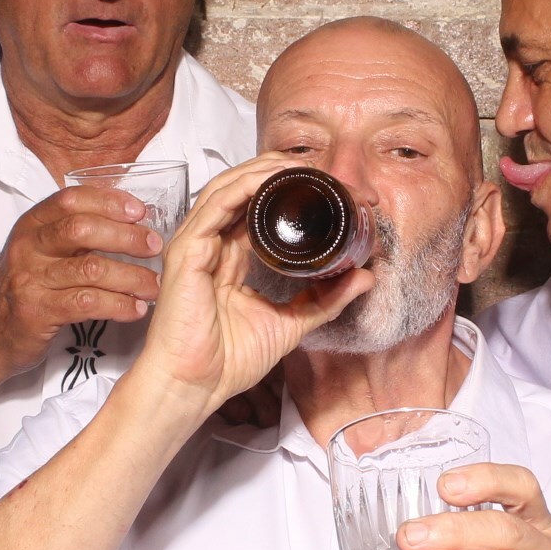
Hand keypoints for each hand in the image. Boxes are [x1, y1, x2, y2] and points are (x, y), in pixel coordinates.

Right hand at [0, 187, 168, 411]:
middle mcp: (28, 247)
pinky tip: (135, 309)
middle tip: (154, 247)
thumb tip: (128, 221)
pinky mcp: (37, 312)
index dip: (109, 201)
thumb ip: (73, 236)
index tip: (140, 211)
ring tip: (154, 285)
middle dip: (126, 237)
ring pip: (91, 269)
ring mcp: (30, 279)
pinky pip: (87, 303)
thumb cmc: (22, 291)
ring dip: (131, 277)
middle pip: (83, 229)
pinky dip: (118, 305)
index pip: (71, 199)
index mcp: (31, 225)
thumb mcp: (39, 253)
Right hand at [125, 155, 371, 426]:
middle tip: (317, 169)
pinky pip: (215, 205)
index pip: (256, 210)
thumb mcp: (292, 324)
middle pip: (242, 191)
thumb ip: (325, 299)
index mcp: (231, 259)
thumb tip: (364, 277)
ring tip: (296, 163)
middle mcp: (212, 246)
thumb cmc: (227, 361)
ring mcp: (196, 245)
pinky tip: (268, 178)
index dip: (287, 192)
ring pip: (227, 189)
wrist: (195, 386)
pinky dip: (242, 186)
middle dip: (278, 173)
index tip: (325, 188)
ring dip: (262, 170)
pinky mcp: (187, 250)